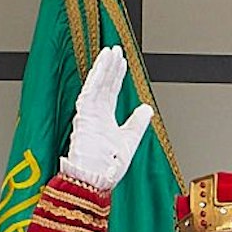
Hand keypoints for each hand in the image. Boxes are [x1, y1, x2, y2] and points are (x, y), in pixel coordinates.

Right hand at [60, 46, 154, 191]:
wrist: (96, 180)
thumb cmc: (108, 168)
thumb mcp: (130, 141)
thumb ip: (137, 123)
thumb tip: (147, 108)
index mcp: (104, 121)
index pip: (111, 93)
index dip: (117, 77)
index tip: (122, 63)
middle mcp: (94, 115)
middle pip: (104, 85)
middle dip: (110, 67)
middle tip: (116, 50)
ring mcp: (88, 115)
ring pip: (96, 85)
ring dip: (104, 67)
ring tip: (110, 51)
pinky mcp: (83, 116)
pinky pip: (90, 91)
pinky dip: (97, 77)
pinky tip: (102, 64)